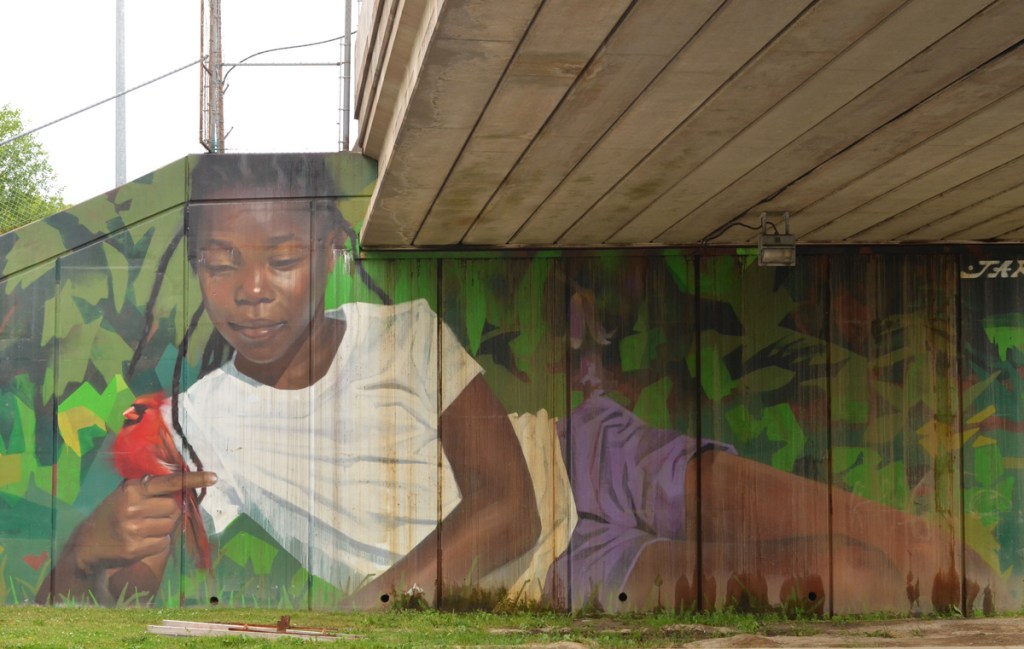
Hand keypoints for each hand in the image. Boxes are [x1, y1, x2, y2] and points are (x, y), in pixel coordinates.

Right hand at [69, 472, 216, 575]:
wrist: (87, 544)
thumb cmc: (113, 513)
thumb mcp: (127, 494)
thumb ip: (151, 488)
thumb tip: (185, 485)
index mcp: (133, 489)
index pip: (169, 482)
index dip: (192, 479)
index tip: (213, 477)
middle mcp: (133, 507)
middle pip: (173, 507)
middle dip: (168, 511)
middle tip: (150, 514)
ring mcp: (134, 529)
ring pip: (170, 526)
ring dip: (162, 528)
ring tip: (143, 528)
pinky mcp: (135, 548)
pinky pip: (164, 543)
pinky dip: (158, 542)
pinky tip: (141, 541)